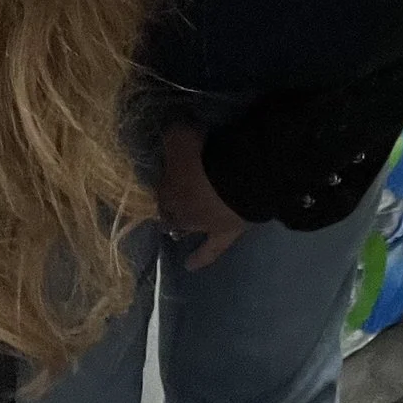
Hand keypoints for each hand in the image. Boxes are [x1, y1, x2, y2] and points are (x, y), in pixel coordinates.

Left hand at [158, 122, 251, 270]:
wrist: (240, 178)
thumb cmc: (208, 154)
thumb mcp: (181, 135)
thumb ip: (172, 138)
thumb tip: (170, 135)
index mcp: (168, 190)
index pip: (162, 189)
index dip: (166, 181)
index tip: (170, 173)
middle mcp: (180, 213)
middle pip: (171, 213)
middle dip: (170, 207)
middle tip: (173, 200)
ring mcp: (202, 225)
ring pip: (187, 229)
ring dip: (183, 227)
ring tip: (178, 228)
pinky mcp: (226, 233)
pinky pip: (211, 250)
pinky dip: (200, 258)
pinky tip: (189, 266)